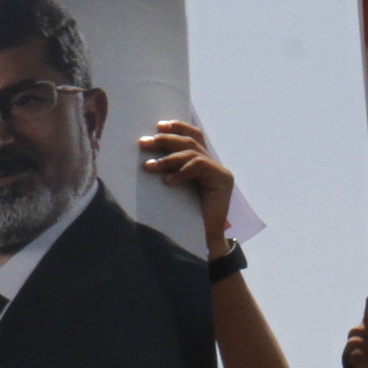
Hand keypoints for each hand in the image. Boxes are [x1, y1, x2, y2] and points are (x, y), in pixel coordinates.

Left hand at [139, 119, 234, 251]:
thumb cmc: (185, 219)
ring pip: (191, 153)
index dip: (177, 128)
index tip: (157, 126)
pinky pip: (199, 165)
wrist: (204, 241)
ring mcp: (219, 171)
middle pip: (189, 142)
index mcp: (203, 164)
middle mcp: (213, 164)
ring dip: (167, 158)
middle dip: (165, 140)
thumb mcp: (174, 189)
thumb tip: (146, 157)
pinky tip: (167, 182)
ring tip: (149, 166)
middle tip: (144, 143)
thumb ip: (169, 171)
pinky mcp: (223, 179)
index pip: (192, 137)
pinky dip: (181, 171)